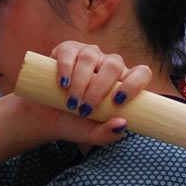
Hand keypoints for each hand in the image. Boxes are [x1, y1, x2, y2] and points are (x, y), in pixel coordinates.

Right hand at [7, 41, 145, 146]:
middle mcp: (108, 64)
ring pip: (90, 59)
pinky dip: (66, 69)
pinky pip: (69, 53)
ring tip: (71, 103)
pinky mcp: (66, 50)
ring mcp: (88, 54)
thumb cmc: (74, 123)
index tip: (118, 101)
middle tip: (85, 110)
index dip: (134, 84)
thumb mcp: (91, 134)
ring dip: (81, 83)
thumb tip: (122, 123)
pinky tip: (62, 84)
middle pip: (114, 64)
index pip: (141, 73)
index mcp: (121, 82)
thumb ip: (108, 133)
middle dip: (99, 89)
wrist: (44, 118)